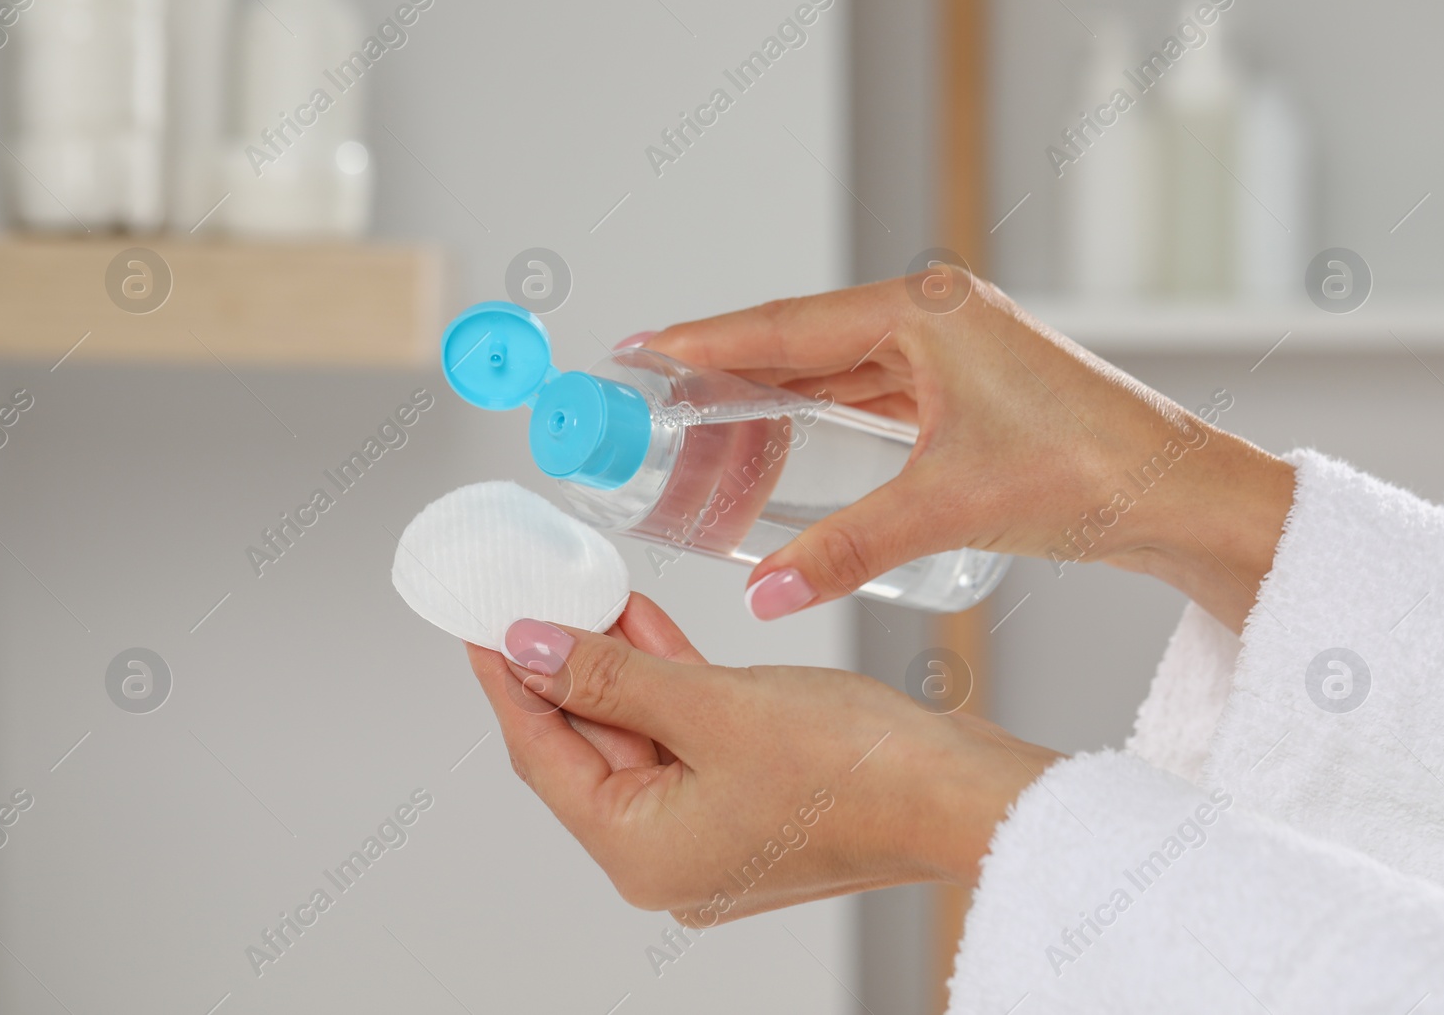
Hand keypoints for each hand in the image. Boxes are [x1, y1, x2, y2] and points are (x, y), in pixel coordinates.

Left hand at [465, 593, 1056, 923]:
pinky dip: (666, 683)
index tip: (478, 620)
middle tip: (530, 589)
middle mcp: (670, 856)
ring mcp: (714, 831)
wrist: (966, 793)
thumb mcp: (712, 707)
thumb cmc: (857, 768)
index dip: (505, 680)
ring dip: (616, 665)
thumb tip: (530, 648)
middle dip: (562, 662)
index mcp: (643, 854)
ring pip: (640, 736)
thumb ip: (611, 676)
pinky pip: (688, 738)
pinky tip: (644, 622)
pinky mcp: (753, 801)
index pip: (542, 755)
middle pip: (588, 747)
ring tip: (584, 588)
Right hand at [646, 274, 1294, 632]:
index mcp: (925, 313)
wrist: (1182, 494)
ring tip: (702, 426)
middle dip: (726, 373)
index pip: (786, 326)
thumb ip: (847, 550)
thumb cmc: (1093, 475)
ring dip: (772, 397)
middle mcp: (934, 315)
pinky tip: (783, 439)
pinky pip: (870, 390)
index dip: (703, 341)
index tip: (639, 347)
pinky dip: (821, 414)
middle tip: (653, 400)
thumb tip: (766, 593)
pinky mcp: (967, 383)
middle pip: (802, 341)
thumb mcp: (948, 508)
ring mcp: (953, 347)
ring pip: (835, 367)